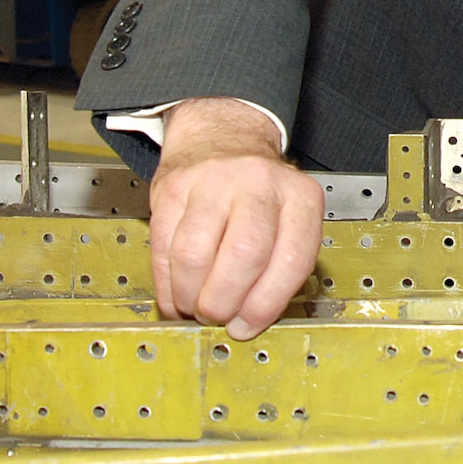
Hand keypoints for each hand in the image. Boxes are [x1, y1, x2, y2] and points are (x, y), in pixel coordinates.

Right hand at [147, 97, 324, 339]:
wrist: (222, 138)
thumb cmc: (259, 191)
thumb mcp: (290, 216)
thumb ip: (280, 264)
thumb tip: (251, 320)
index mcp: (299, 197)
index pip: (291, 259)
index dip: (265, 304)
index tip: (247, 325)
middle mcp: (258, 184)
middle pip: (244, 255)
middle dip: (225, 302)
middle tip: (218, 316)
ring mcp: (213, 183)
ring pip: (195, 255)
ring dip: (191, 296)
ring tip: (195, 306)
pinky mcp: (173, 189)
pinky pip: (163, 249)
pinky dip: (167, 284)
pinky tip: (176, 294)